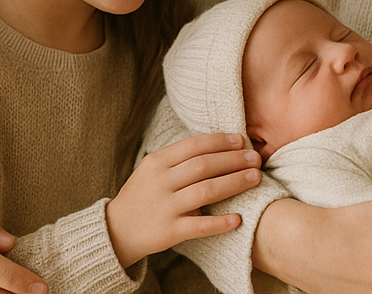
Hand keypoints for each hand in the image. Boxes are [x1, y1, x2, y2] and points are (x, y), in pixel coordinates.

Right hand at [105, 132, 262, 268]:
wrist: (116, 230)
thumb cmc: (141, 196)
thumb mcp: (152, 169)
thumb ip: (178, 159)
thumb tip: (216, 145)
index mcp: (157, 162)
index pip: (193, 145)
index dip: (220, 141)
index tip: (241, 139)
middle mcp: (161, 182)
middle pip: (204, 165)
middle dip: (234, 160)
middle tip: (255, 158)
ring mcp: (165, 207)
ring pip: (206, 190)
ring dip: (234, 183)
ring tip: (255, 178)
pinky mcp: (169, 231)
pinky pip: (200, 225)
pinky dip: (220, 222)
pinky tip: (238, 218)